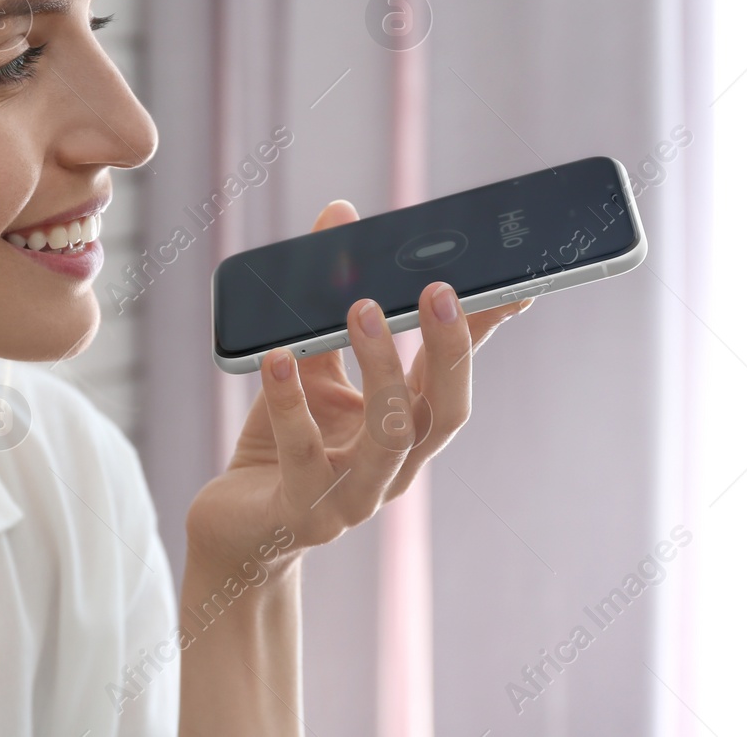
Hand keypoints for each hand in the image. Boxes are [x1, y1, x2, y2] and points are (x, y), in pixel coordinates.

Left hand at [184, 199, 532, 576]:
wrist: (237, 533)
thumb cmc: (283, 447)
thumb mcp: (309, 367)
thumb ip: (325, 301)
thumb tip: (341, 214)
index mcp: (406, 430)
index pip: (455, 376)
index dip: (483, 332)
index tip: (510, 282)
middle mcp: (395, 467)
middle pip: (443, 411)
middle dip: (449, 349)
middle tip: (437, 288)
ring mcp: (355, 497)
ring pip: (389, 437)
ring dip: (381, 369)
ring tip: (360, 307)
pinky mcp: (304, 514)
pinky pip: (303, 455)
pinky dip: (290, 402)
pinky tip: (276, 358)